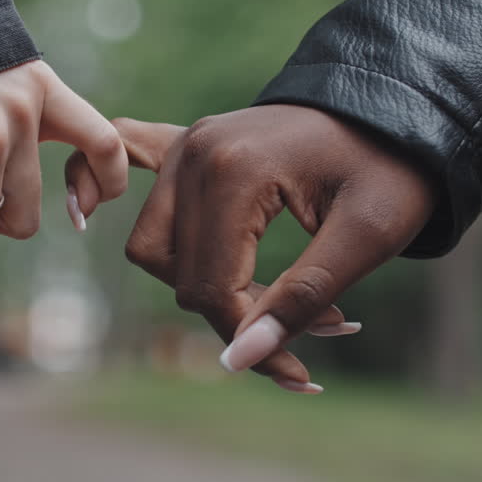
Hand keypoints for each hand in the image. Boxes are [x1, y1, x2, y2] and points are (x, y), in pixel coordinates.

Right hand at [66, 105, 433, 391]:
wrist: (396, 106)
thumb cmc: (392, 168)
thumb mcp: (368, 237)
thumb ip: (302, 296)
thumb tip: (242, 360)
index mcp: (235, 171)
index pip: (212, 286)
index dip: (252, 341)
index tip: (303, 375)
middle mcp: (195, 153)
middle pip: (178, 274)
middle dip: (235, 317)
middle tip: (309, 330)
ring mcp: (185, 146)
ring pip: (154, 247)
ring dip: (200, 283)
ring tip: (270, 298)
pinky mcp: (186, 145)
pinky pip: (124, 162)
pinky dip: (99, 185)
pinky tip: (84, 210)